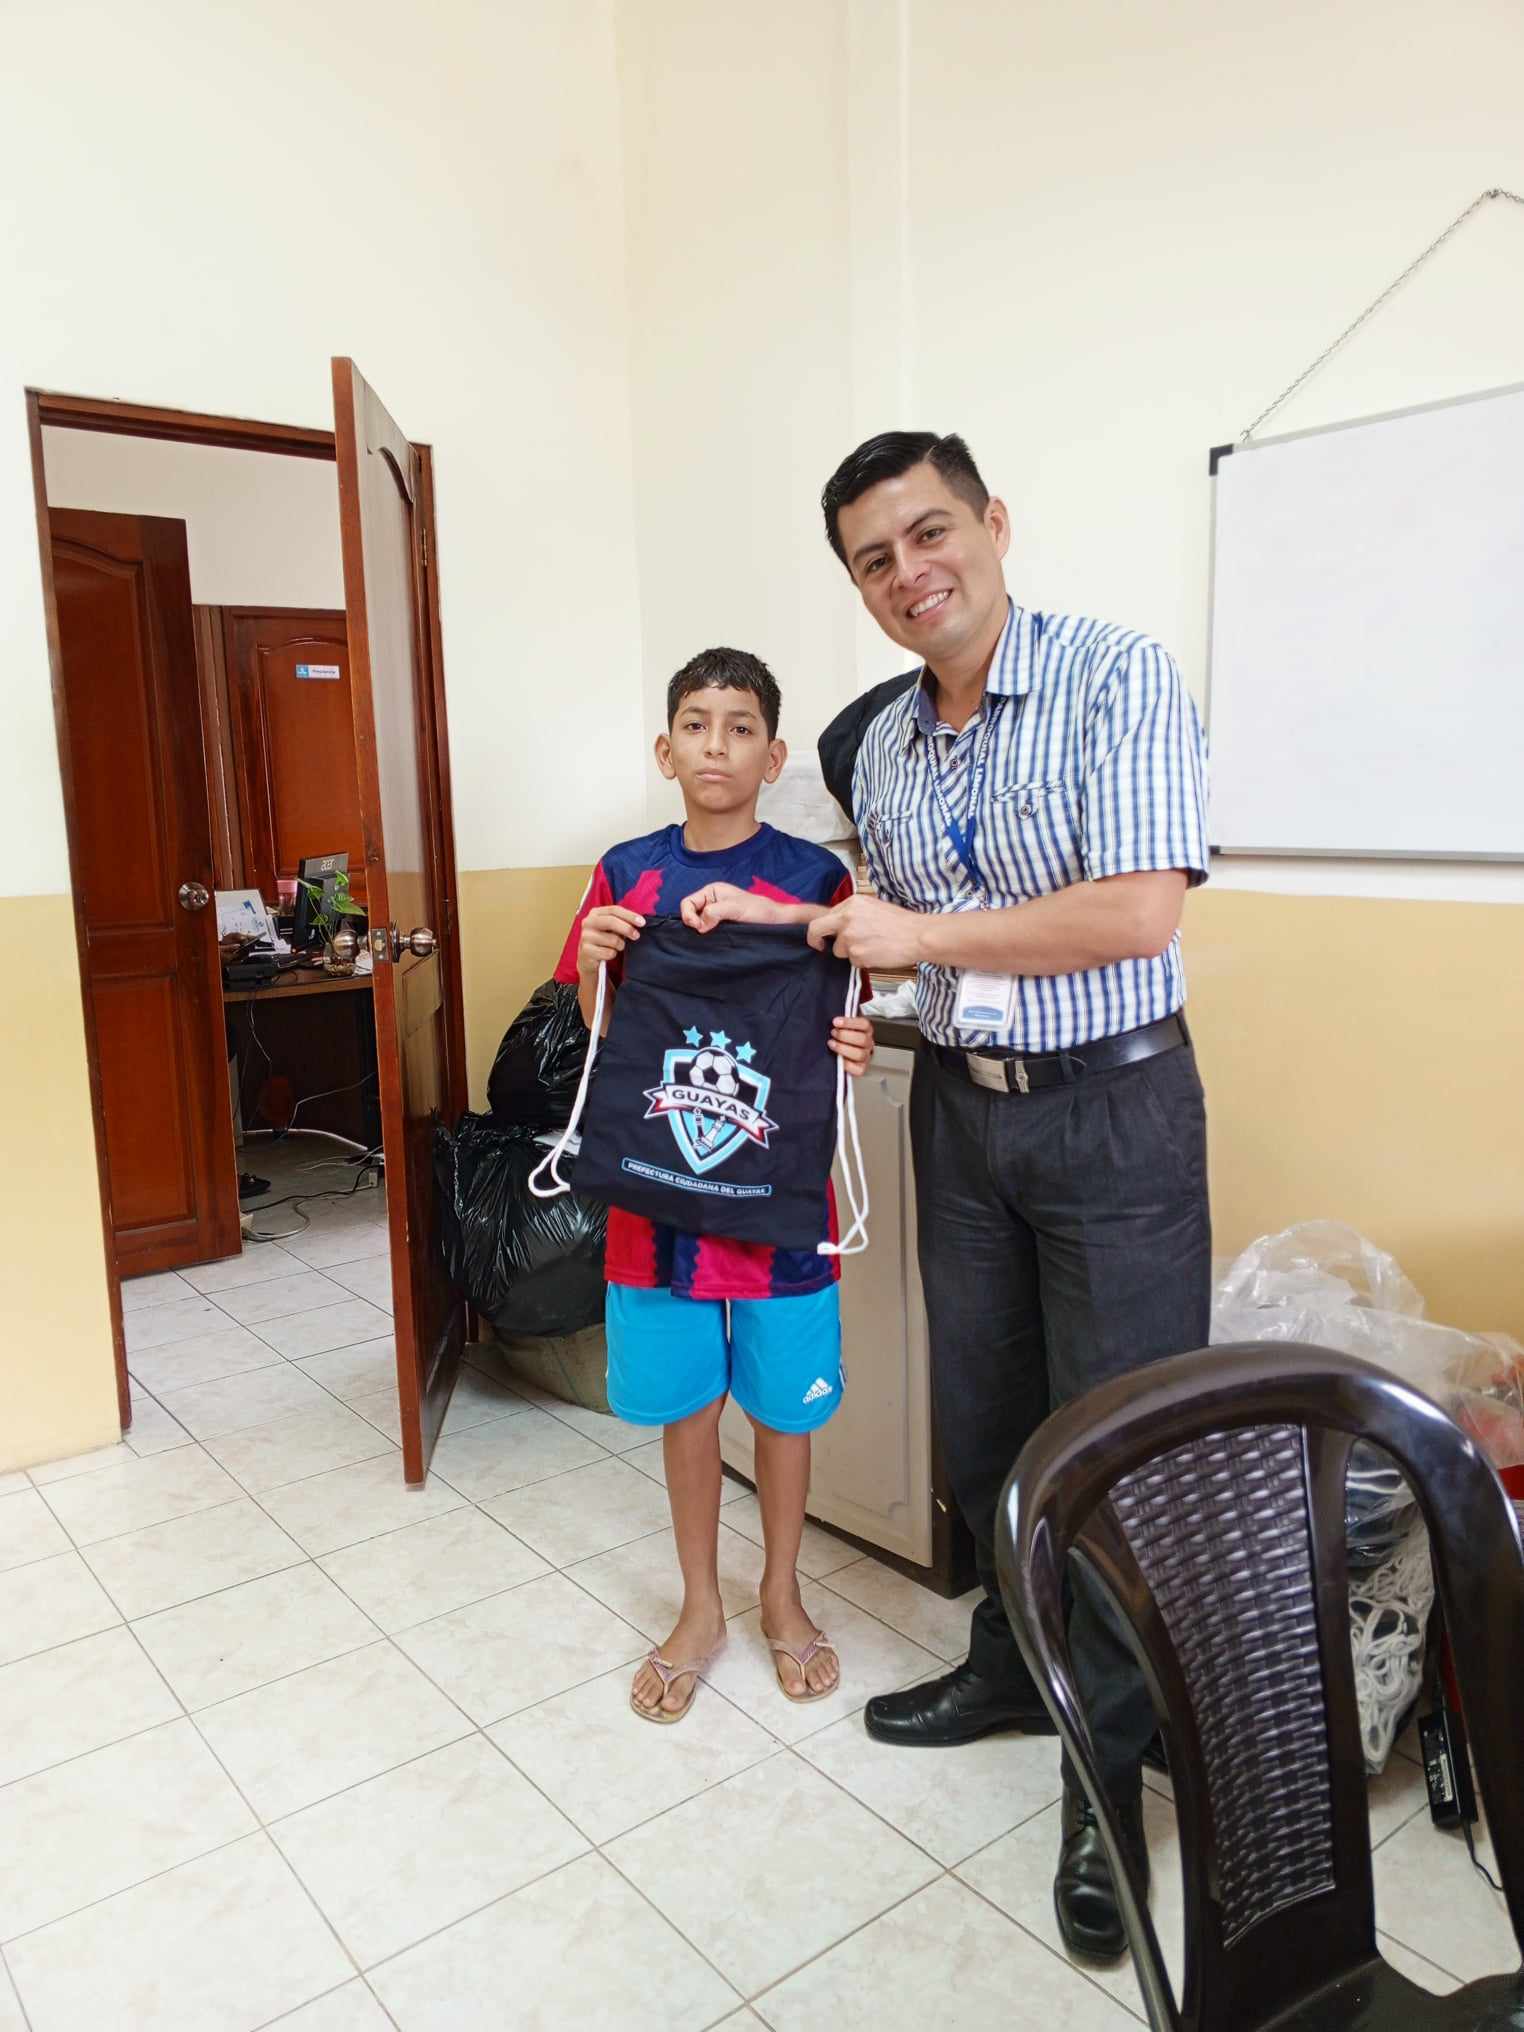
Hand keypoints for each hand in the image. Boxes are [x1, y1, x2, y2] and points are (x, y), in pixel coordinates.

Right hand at [578, 905, 643, 974]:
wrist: (589, 958)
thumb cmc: (604, 940)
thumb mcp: (611, 928)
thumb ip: (622, 921)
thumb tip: (640, 921)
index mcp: (595, 913)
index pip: (614, 910)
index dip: (630, 915)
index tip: (642, 923)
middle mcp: (588, 922)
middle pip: (611, 921)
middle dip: (627, 929)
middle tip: (636, 936)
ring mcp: (586, 937)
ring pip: (613, 940)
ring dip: (620, 945)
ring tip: (617, 947)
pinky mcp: (586, 951)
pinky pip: (609, 953)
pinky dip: (613, 955)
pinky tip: (608, 954)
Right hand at [680, 882, 778, 932]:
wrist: (775, 922)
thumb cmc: (759, 911)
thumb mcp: (736, 908)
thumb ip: (715, 912)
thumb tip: (699, 926)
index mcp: (711, 892)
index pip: (687, 902)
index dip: (688, 915)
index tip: (699, 927)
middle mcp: (711, 903)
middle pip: (690, 914)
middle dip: (694, 924)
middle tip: (705, 934)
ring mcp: (715, 916)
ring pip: (698, 925)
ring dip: (701, 932)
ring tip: (712, 938)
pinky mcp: (720, 928)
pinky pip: (707, 933)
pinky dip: (707, 938)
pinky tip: (714, 941)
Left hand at [807, 894, 925, 969]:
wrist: (917, 936)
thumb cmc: (900, 923)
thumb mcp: (873, 907)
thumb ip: (851, 914)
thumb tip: (835, 924)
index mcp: (851, 903)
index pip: (824, 915)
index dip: (820, 928)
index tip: (818, 936)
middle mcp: (847, 918)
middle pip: (816, 929)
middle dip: (814, 940)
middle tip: (819, 946)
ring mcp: (850, 937)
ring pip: (839, 950)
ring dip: (851, 952)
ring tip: (872, 946)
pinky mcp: (857, 954)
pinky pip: (853, 962)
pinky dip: (863, 961)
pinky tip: (877, 953)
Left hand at [829, 1014, 874, 1076]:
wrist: (839, 1053)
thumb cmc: (839, 1036)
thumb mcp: (841, 1025)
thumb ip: (839, 1020)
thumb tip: (830, 1014)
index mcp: (866, 1030)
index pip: (863, 1024)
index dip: (849, 1022)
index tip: (835, 1021)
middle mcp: (867, 1043)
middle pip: (862, 1039)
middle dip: (845, 1036)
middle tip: (833, 1033)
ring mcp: (865, 1057)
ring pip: (860, 1054)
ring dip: (843, 1048)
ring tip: (831, 1044)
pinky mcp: (861, 1069)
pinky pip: (858, 1069)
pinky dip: (847, 1064)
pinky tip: (837, 1059)